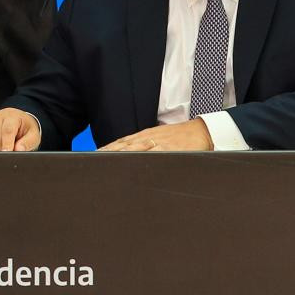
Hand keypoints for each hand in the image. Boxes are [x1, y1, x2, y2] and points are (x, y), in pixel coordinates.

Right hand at [0, 108, 40, 151]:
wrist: (18, 120)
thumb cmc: (25, 129)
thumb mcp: (33, 135)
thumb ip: (27, 143)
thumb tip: (18, 150)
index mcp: (12, 116)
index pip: (7, 131)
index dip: (7, 144)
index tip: (7, 154)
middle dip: (3, 149)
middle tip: (11, 148)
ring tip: (4, 145)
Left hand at [98, 119, 212, 151]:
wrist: (200, 132)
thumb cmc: (179, 137)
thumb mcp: (158, 138)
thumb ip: (144, 146)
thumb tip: (129, 154)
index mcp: (144, 136)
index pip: (120, 143)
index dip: (106, 149)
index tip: (94, 154)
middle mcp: (147, 138)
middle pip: (123, 146)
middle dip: (108, 153)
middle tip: (94, 160)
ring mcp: (157, 144)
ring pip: (134, 149)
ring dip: (119, 154)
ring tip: (105, 162)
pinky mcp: (168, 150)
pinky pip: (152, 154)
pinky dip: (141, 157)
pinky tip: (132, 162)